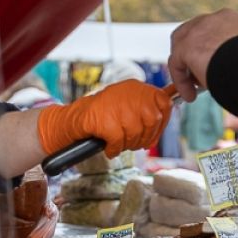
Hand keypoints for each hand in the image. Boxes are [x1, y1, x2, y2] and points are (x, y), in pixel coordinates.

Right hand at [37, 80, 172, 157]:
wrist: (74, 118)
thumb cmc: (102, 115)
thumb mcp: (128, 107)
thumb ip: (146, 112)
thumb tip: (161, 126)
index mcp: (137, 88)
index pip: (164, 103)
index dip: (162, 123)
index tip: (153, 135)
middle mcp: (129, 93)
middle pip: (153, 120)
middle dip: (144, 138)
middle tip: (133, 143)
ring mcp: (116, 106)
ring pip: (136, 133)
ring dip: (127, 145)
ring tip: (118, 143)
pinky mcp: (104, 120)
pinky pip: (118, 141)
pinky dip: (114, 149)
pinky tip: (108, 148)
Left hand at [167, 9, 237, 101]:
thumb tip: (235, 68)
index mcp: (230, 19)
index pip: (211, 30)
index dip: (207, 48)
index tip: (210, 65)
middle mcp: (213, 19)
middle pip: (190, 33)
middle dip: (190, 54)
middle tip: (197, 75)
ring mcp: (198, 30)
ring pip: (180, 47)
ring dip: (185, 67)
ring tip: (193, 87)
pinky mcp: (187, 46)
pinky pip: (177, 64)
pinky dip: (181, 81)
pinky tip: (190, 95)